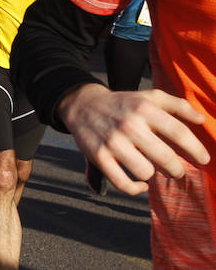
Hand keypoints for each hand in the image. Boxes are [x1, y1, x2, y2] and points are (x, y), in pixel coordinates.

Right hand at [59, 84, 209, 194]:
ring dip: (152, 175)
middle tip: (176, 170)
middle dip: (176, 169)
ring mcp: (112, 142)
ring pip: (145, 172)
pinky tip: (141, 185)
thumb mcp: (149, 97)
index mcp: (144, 109)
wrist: (83, 105)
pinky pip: (123, 183)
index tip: (204, 160)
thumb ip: (177, 105)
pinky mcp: (99, 156)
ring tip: (152, 169)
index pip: (178, 132)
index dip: (195, 149)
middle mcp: (129, 125)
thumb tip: (201, 121)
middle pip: (165, 157)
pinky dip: (136, 189)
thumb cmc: (123, 104)